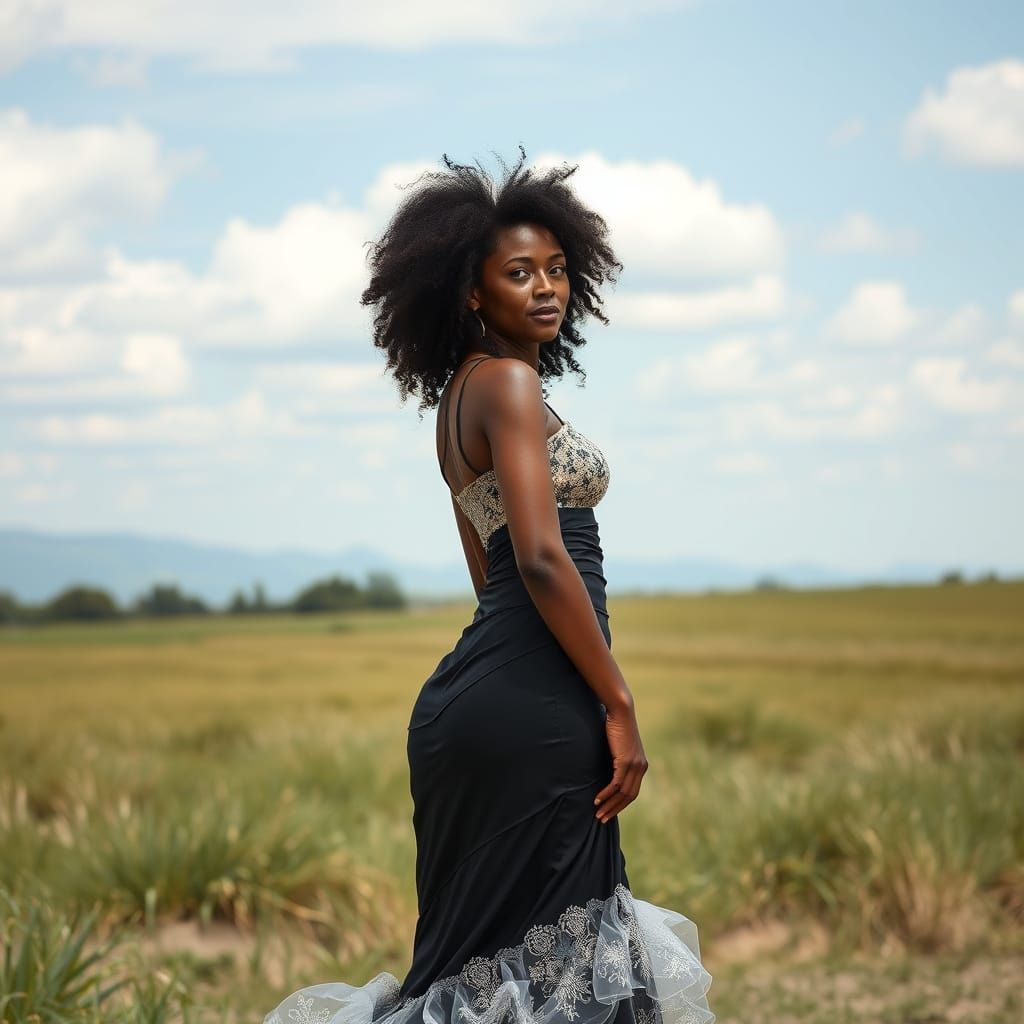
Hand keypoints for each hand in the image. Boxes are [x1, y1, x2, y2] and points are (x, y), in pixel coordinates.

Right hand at [594, 699, 647, 823]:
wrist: (621, 712)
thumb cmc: (616, 727)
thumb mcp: (619, 747)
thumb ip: (617, 760)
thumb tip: (608, 770)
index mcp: (641, 766)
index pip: (632, 792)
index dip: (620, 804)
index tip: (608, 812)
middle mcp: (641, 768)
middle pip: (629, 797)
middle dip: (615, 809)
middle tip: (601, 818)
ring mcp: (634, 765)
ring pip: (622, 793)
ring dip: (609, 805)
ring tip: (597, 813)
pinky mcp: (625, 762)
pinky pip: (616, 784)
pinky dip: (606, 793)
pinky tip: (597, 799)